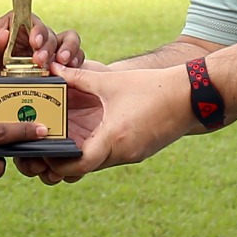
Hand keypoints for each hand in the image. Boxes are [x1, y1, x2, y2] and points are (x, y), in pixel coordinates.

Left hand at [0, 13, 85, 101]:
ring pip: (68, 52)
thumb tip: (4, 37)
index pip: (36, 24)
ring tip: (64, 69)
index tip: (35, 43)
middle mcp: (33, 40)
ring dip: (71, 58)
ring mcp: (40, 60)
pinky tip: (67, 84)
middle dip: (54, 48)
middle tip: (42, 62)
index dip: (40, 32)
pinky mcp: (42, 79)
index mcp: (19, 25)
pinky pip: (64, 75)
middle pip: (56, 38)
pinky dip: (70, 77)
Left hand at [18, 62, 191, 185]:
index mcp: (114, 138)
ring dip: (83, 156)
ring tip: (65, 140)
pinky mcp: (141, 151)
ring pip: (100, 163)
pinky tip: (90, 135)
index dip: (59, 163)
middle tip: (48, 147)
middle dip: (66, 161)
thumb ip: (80, 77)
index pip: (79, 165)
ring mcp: (134, 155)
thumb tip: (53, 69)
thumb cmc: (152, 87)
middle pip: (87, 168)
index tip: (45, 153)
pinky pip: (113, 157)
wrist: (191, 96)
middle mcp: (124, 153)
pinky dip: (99, 150)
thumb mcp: (111, 81)